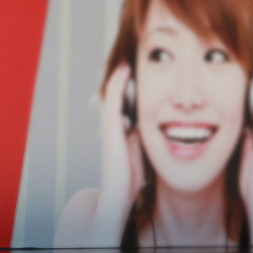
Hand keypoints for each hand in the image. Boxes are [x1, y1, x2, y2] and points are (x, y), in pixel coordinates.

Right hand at [100, 62, 144, 203]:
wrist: (119, 193)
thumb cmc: (129, 177)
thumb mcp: (138, 151)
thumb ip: (139, 136)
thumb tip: (143, 124)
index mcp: (118, 130)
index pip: (121, 103)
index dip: (126, 87)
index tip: (135, 72)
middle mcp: (111, 126)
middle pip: (114, 95)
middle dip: (120, 78)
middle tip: (128, 59)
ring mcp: (109, 126)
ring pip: (111, 93)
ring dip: (118, 76)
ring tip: (125, 59)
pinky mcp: (111, 128)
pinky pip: (114, 100)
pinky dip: (118, 83)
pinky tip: (125, 70)